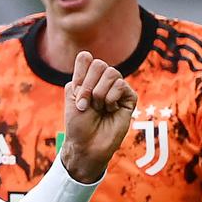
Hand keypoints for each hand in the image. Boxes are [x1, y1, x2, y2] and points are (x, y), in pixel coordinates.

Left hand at [60, 51, 136, 181]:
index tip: (77, 92)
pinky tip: (110, 110)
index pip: (86, 58)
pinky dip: (111, 98)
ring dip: (99, 94)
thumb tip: (88, 56)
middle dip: (88, 86)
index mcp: (87, 79)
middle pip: (99, 64)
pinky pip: (121, 85)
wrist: (87, 145)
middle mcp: (102, 82)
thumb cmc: (78, 125)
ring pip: (112, 73)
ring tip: (99, 108)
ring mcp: (116, 89)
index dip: (81, 73)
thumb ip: (79, 76)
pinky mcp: (129, 99)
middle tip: (85, 104)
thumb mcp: (72, 98)